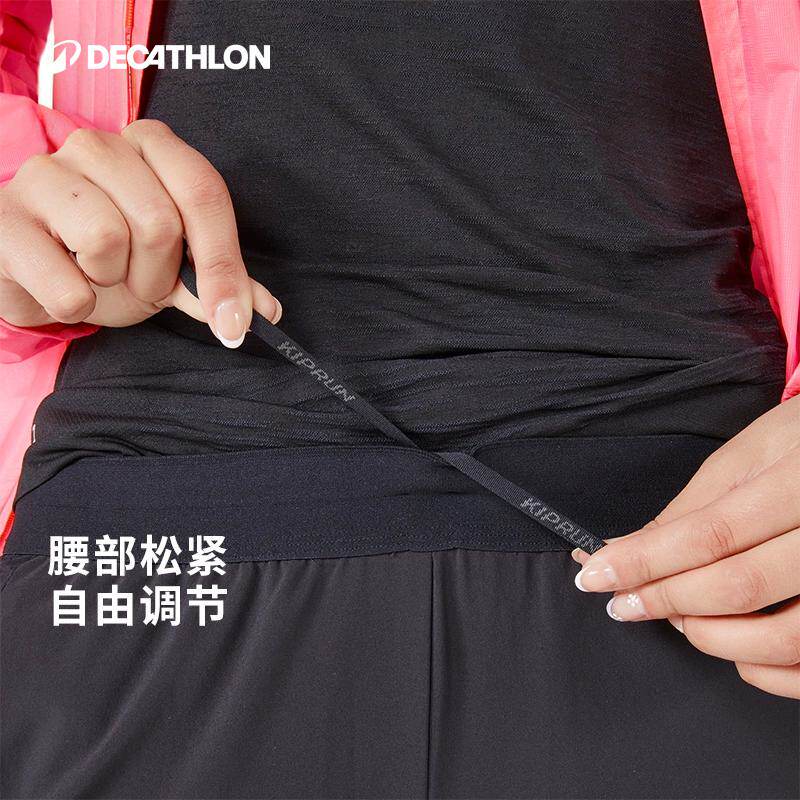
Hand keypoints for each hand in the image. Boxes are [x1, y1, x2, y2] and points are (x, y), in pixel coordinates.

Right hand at [0, 120, 279, 345]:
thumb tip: (266, 311)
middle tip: (137, 279)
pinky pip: (65, 283)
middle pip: (159, 221)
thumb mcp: (173, 268)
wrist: (34, 271)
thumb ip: (219, 281)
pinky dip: (75, 303)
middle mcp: (97, 144)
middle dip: (158, 275)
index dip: (223, 265)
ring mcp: (44, 172)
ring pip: (108, 238)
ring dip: (113, 282)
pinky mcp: (2, 216)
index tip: (235, 322)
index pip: (203, 193)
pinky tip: (60, 282)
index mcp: (151, 145)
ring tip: (97, 274)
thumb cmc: (110, 260)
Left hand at [573, 393, 799, 699]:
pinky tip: (730, 647)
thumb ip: (689, 511)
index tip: (596, 575)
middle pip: (739, 586)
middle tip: (624, 602)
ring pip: (781, 639)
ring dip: (710, 637)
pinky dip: (761, 670)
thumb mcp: (744, 459)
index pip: (709, 535)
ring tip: (676, 618)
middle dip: (664, 599)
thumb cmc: (798, 445)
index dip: (645, 561)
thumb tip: (622, 548)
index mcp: (797, 483)